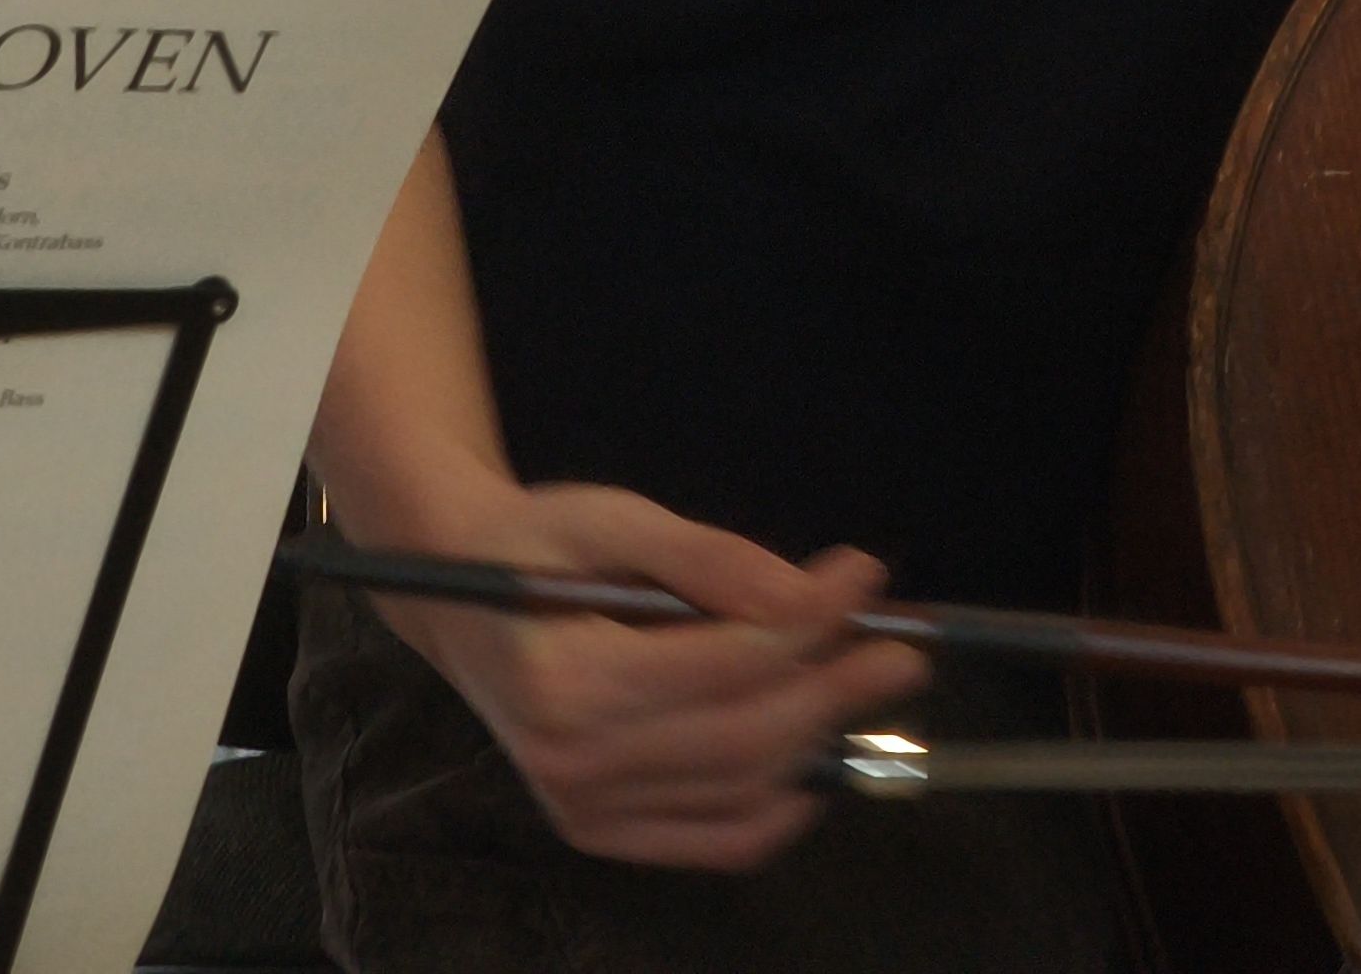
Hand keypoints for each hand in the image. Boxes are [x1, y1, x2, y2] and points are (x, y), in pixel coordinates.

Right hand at [369, 481, 928, 870]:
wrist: (460, 597)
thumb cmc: (535, 544)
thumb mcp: (611, 520)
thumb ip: (706, 558)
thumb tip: (804, 596)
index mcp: (566, 683)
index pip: (724, 665)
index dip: (808, 624)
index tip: (864, 575)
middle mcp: (572, 764)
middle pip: (743, 737)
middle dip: (834, 689)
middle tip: (900, 647)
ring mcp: (583, 810)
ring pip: (740, 789)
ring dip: (817, 738)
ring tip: (864, 681)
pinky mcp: (598, 832)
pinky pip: (714, 841)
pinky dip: (776, 809)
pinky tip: (814, 762)